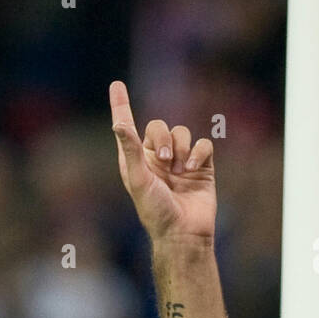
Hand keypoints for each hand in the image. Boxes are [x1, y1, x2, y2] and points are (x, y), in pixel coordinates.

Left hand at [109, 80, 215, 243]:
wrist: (184, 233)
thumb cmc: (155, 211)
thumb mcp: (138, 179)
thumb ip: (130, 150)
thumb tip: (118, 122)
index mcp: (135, 161)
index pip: (127, 127)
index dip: (122, 105)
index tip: (116, 85)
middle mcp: (156, 158)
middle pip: (159, 126)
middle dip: (164, 138)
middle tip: (165, 161)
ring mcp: (179, 161)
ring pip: (182, 132)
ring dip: (181, 149)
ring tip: (180, 173)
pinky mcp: (201, 166)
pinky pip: (202, 143)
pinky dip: (198, 153)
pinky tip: (194, 170)